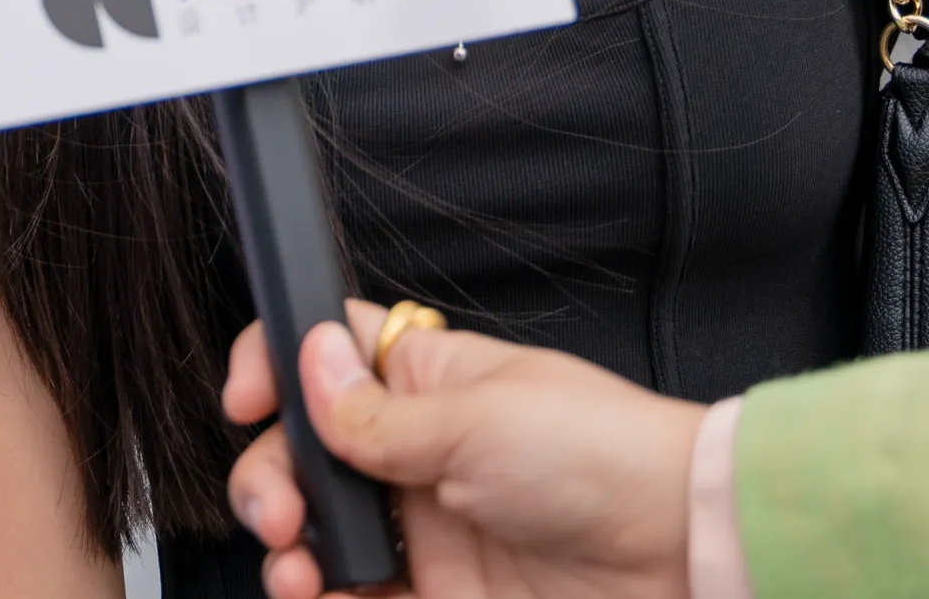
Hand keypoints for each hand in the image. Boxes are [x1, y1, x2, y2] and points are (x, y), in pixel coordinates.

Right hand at [223, 308, 702, 598]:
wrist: (682, 558)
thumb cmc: (603, 456)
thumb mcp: (477, 420)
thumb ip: (375, 411)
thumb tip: (305, 361)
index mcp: (425, 381)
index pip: (327, 354)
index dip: (275, 367)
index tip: (247, 401)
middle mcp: (414, 451)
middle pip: (302, 454)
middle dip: (269, 480)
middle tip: (281, 514)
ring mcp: (424, 528)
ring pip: (318, 535)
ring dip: (288, 552)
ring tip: (300, 571)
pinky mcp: (439, 596)